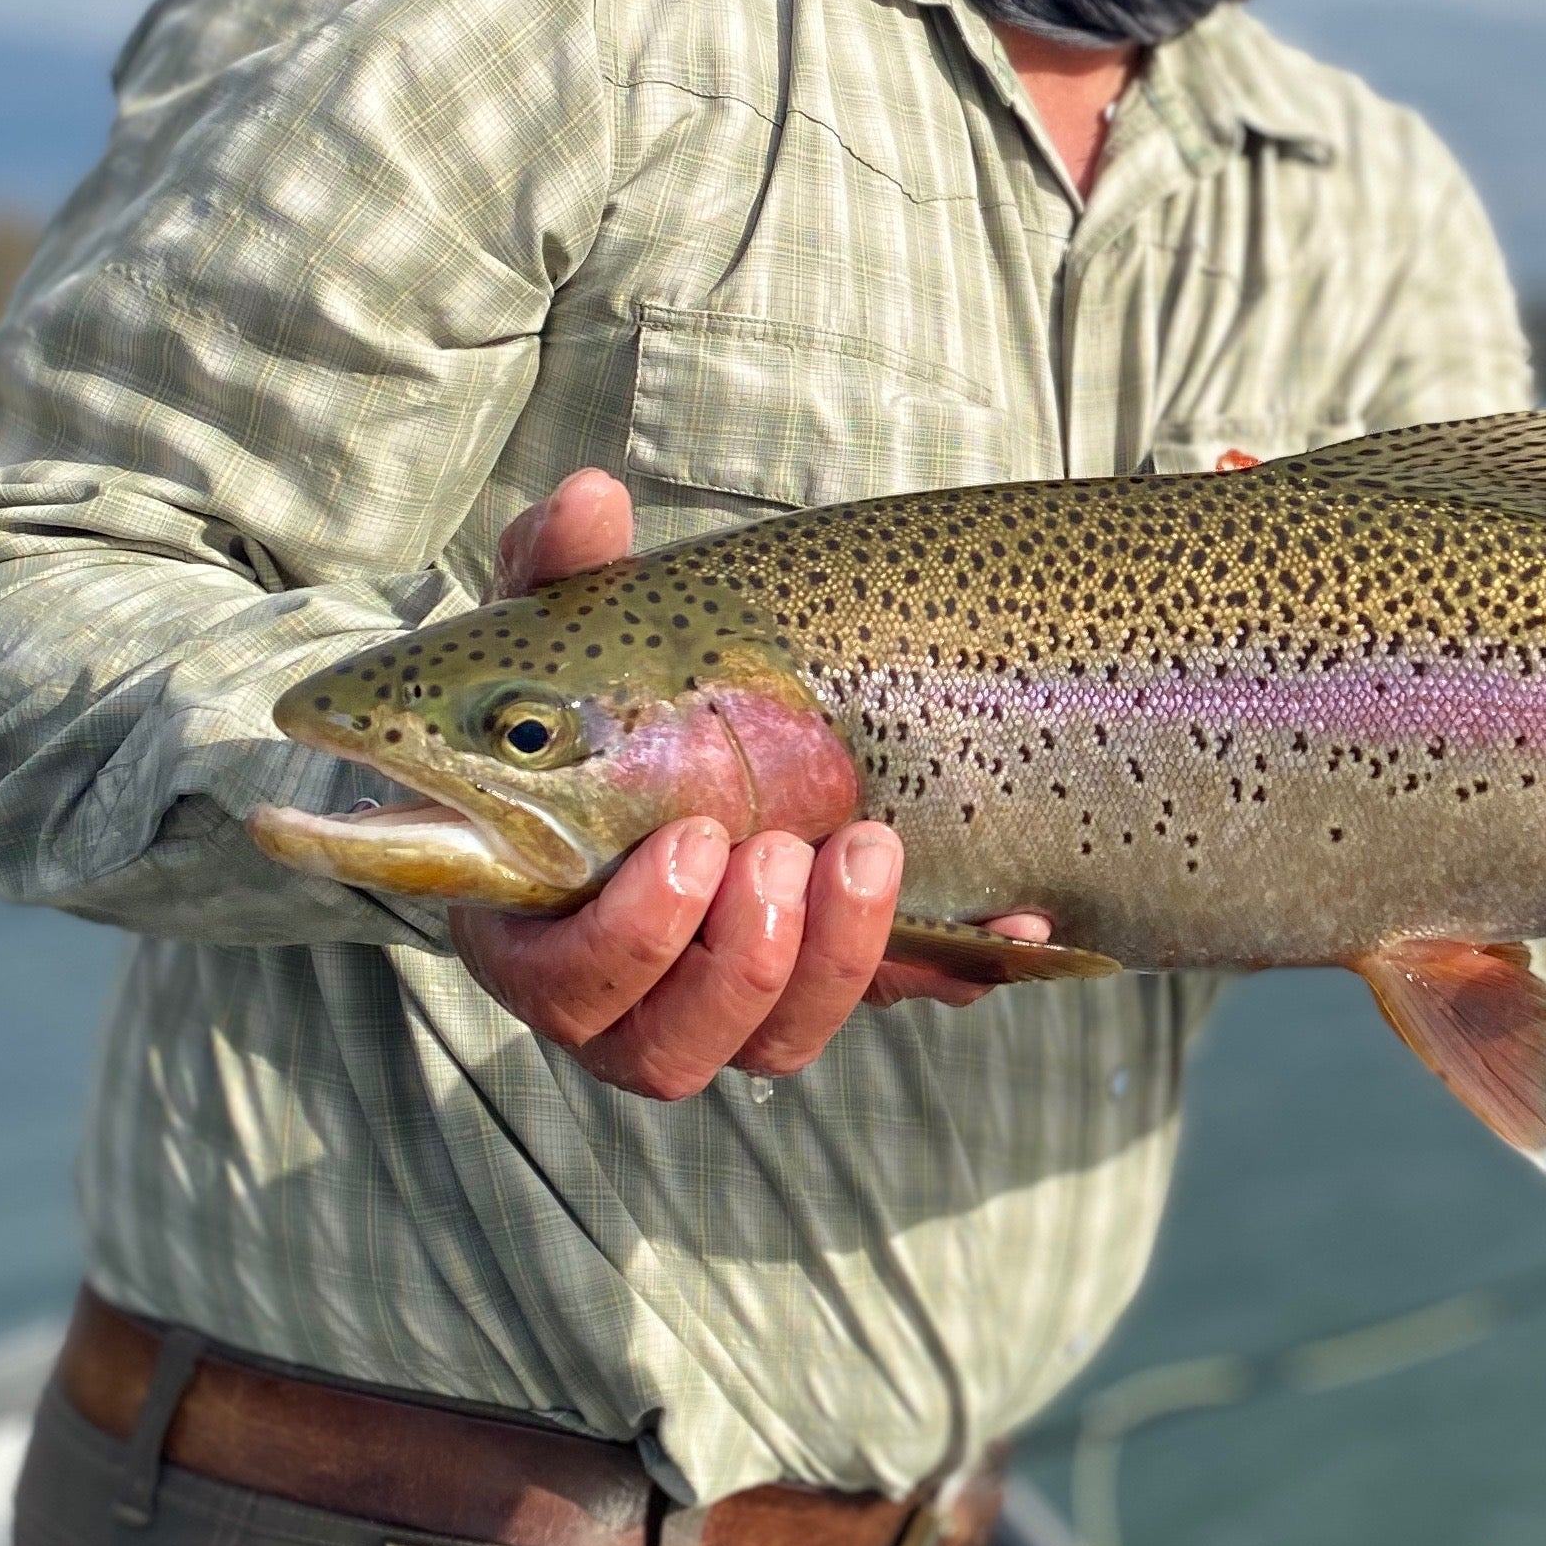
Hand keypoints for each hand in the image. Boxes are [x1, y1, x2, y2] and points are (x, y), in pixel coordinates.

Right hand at [451, 470, 1046, 1097]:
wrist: (678, 724)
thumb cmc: (593, 695)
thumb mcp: (572, 627)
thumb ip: (560, 570)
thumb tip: (589, 499)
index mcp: (535, 927)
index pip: (563, 984)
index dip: (630, 937)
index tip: (697, 838)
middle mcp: (623, 997)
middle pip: (668, 1045)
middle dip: (741, 957)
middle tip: (785, 848)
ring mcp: (726, 1006)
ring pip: (772, 1043)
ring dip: (832, 962)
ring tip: (869, 847)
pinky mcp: (821, 991)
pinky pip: (886, 1009)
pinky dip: (944, 970)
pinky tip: (1010, 926)